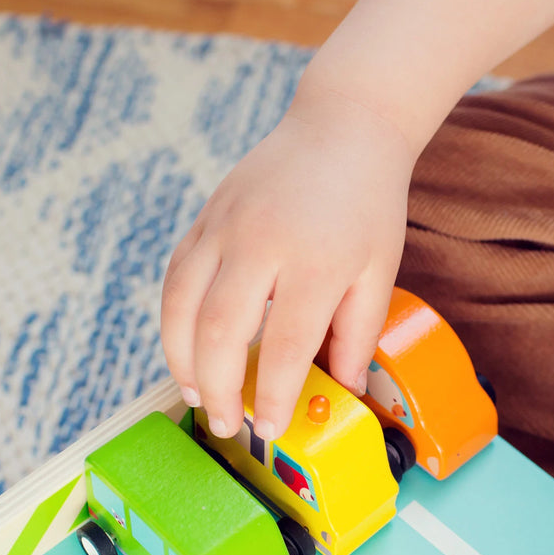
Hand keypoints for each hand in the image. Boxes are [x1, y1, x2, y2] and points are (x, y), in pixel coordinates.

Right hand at [160, 81, 413, 440]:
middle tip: (226, 424)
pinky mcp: (204, 218)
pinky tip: (188, 351)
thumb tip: (342, 391)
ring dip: (182, 360)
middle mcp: (260, 243)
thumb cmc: (367, 204)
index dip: (273, 395)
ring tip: (198, 396)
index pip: (285, 345)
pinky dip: (173, 322)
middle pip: (220, 331)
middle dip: (218, 389)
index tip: (270, 427)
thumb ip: (357, 335)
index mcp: (314, 261)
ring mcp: (224, 227)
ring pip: (182, 306)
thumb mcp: (379, 272)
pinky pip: (175, 278)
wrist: (342, 127)